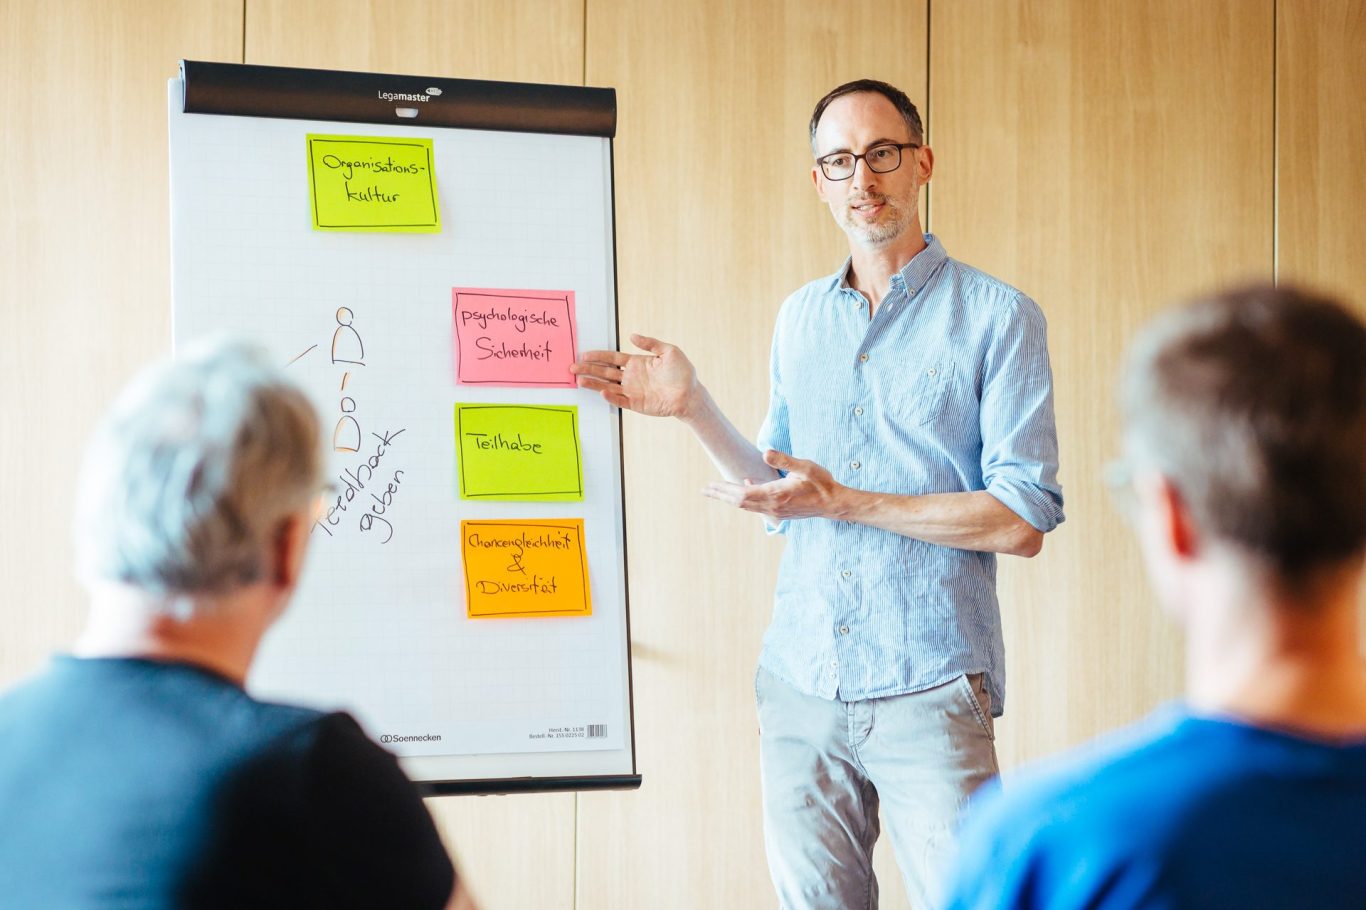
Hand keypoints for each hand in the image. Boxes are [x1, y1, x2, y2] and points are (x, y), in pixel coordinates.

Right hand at [571, 333, 698, 417]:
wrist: (690, 394)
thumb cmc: (682, 372)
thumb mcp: (669, 351)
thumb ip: (650, 343)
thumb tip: (632, 335)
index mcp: (637, 363)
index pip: (612, 358)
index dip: (598, 356)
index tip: (584, 354)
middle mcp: (631, 377)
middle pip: (605, 371)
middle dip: (588, 369)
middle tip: (572, 367)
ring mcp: (632, 390)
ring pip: (607, 386)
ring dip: (593, 383)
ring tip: (578, 380)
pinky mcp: (636, 404)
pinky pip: (620, 400)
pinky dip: (610, 397)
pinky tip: (601, 392)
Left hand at [703, 450, 848, 521]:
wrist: (834, 504)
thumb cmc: (822, 483)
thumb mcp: (806, 467)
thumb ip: (786, 460)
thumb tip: (765, 453)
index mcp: (775, 495)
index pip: (741, 494)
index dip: (724, 490)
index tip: (709, 486)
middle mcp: (771, 506)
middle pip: (739, 502)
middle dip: (721, 495)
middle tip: (705, 490)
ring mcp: (775, 511)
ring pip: (746, 506)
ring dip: (730, 498)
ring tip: (717, 491)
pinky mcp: (779, 512)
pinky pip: (756, 506)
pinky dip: (745, 498)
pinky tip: (745, 486)